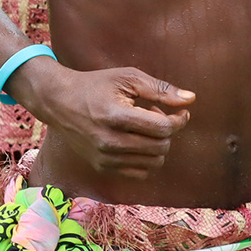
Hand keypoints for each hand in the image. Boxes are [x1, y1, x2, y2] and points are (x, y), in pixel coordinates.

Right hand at [23, 63, 194, 179]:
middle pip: (161, 147)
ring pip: (153, 162)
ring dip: (158, 145)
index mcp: (117, 116)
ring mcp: (104, 158)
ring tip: (145, 127)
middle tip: (156, 115)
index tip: (180, 111)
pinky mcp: (102, 167)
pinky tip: (137, 141)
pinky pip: (139, 172)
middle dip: (168, 131)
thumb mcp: (128, 78)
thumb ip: (161, 89)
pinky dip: (146, 158)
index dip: (178, 120)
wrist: (59, 101)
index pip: (162, 128)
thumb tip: (191, 99)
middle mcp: (110, 141)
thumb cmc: (97, 85)